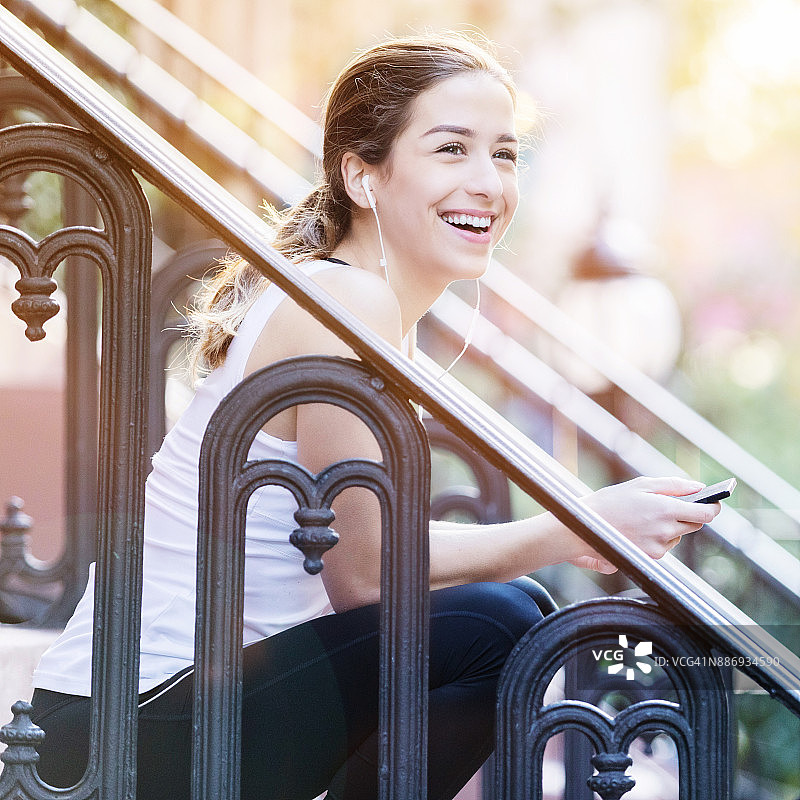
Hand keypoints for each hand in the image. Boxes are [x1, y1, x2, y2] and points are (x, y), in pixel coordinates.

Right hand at [569, 476, 721, 572]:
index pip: (705, 514)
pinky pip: (665, 545)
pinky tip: (639, 528)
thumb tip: (697, 488)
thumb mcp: (641, 485)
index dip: (713, 508)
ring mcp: (659, 546)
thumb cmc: (611, 502)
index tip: (713, 503)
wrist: (585, 528)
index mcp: (666, 510)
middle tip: (669, 506)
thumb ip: (673, 485)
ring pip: (678, 535)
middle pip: (695, 525)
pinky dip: (658, 536)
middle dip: (688, 515)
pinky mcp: (651, 557)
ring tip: (645, 517)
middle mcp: (666, 530)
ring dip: (671, 526)